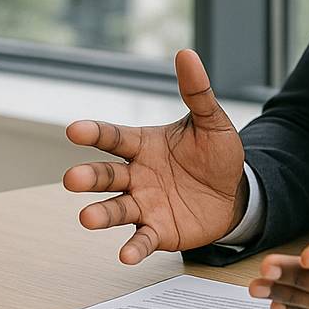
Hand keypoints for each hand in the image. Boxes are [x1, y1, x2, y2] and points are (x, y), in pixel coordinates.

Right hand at [62, 48, 246, 263]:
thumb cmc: (216, 154)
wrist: (236, 193)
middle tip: (72, 180)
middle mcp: (136, 174)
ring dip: (101, 214)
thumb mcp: (212, 121)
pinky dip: (133, 247)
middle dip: (88, 177)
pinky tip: (125, 255)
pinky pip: (142, 239)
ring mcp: (144, 204)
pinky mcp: (158, 230)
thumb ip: (197, 91)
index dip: (94, 133)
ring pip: (117, 208)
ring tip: (87, 218)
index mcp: (143, 144)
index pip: (113, 137)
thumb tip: (186, 53)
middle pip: (106, 175)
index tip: (74, 130)